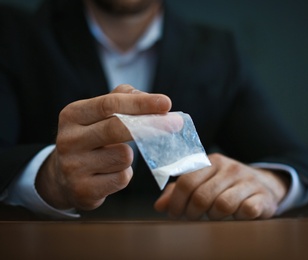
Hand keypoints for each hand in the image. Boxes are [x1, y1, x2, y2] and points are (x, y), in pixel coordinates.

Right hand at [36, 85, 170, 210]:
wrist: (62, 177)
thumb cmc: (90, 139)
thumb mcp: (97, 114)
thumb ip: (123, 99)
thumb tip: (151, 99)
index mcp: (72, 114)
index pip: (110, 104)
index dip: (141, 103)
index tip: (166, 103)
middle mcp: (68, 140)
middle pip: (117, 129)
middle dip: (151, 125)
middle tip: (176, 123)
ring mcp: (73, 167)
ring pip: (124, 156)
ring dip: (129, 156)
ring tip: (114, 157)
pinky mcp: (83, 191)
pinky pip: (122, 178)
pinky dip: (123, 175)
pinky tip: (110, 174)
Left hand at [154, 153, 289, 219]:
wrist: (265, 185)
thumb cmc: (226, 186)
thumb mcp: (203, 183)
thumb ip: (179, 192)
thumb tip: (159, 206)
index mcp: (211, 162)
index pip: (186, 182)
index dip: (177, 202)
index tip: (175, 214)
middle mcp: (230, 168)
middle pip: (201, 196)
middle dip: (193, 213)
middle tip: (194, 218)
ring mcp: (248, 181)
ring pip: (222, 205)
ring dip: (215, 216)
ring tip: (216, 215)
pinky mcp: (263, 196)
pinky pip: (247, 210)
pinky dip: (239, 217)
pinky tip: (237, 216)